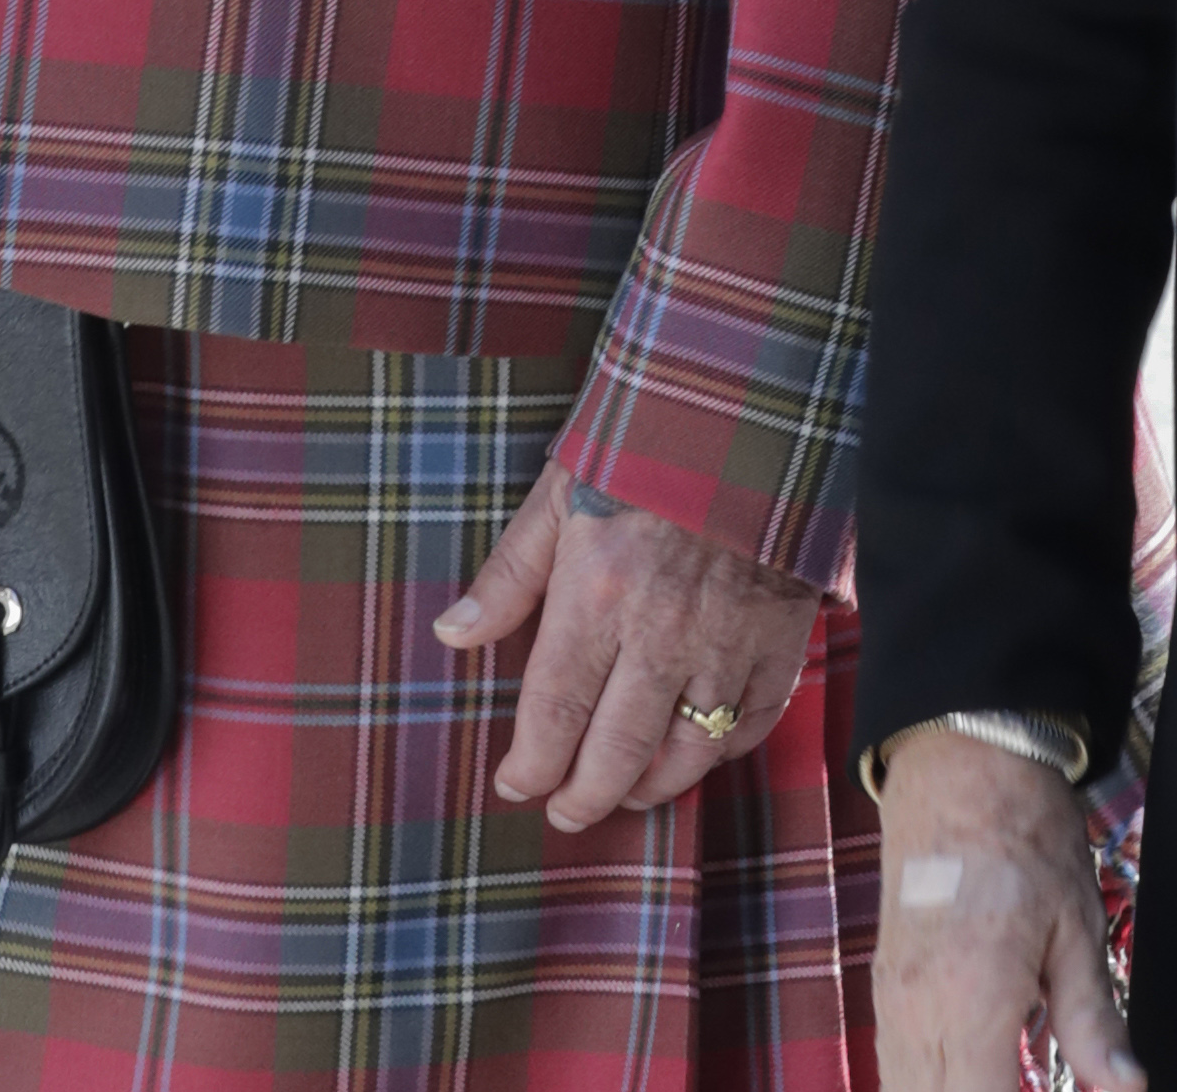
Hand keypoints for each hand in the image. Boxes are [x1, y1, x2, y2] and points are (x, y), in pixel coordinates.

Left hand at [434, 458, 819, 828]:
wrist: (746, 421)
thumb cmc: (640, 452)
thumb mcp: (557, 498)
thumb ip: (508, 575)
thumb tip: (453, 635)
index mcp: (598, 596)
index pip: (554, 710)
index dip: (531, 763)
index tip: (514, 784)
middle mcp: (661, 636)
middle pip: (616, 752)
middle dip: (583, 796)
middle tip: (563, 812)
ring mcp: (726, 648)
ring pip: (686, 756)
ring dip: (647, 788)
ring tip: (619, 794)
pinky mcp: (779, 647)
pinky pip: (749, 727)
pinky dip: (719, 753)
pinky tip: (691, 756)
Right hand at [874, 728, 1138, 1091]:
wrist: (959, 759)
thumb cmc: (1023, 834)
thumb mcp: (1076, 927)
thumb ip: (1094, 1021)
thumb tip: (1126, 1085)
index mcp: (972, 1000)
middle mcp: (919, 1006)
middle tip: (1030, 1081)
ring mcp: (892, 993)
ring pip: (902, 1090)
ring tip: (1003, 1075)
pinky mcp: (885, 979)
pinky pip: (893, 1062)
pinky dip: (924, 1085)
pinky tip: (967, 1076)